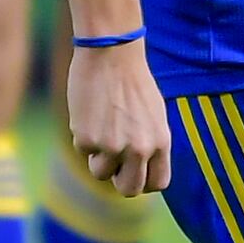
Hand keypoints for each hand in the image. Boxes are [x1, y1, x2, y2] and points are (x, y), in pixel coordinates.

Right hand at [67, 38, 171, 196]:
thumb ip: (151, 142)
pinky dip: (83, 135)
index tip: (134, 173)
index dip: (144, 181)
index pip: (157, 183)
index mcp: (161, 142)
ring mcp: (113, 146)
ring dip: (97, 156)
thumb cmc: (132, 80)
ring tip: (100, 125)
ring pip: (100, 172)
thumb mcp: (154, 114)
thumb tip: (141, 167)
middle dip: (118, 180)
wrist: (111, 53)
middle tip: (112, 163)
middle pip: (129, 189)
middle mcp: (139, 149)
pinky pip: (83, 150)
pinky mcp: (88, 139)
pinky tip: (89, 111)